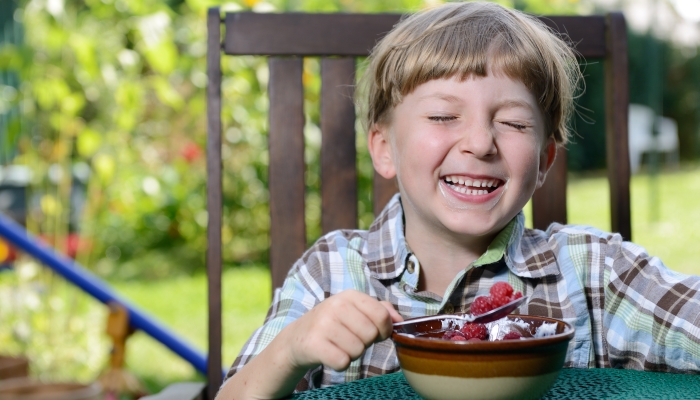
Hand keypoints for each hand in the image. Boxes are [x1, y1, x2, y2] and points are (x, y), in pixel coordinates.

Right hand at [282, 289, 402, 371]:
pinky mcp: (314, 344)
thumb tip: (400, 320)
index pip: (382, 315)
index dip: (384, 330)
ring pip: (358, 350)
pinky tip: (331, 354)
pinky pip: (343, 362)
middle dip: (365, 343)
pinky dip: (340, 363)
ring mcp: (323, 324)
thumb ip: (380, 311)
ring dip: (352, 354)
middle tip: (349, 338)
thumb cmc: (333, 325)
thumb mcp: (355, 311)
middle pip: (371, 335)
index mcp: (349, 295)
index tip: (374, 332)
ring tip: (338, 345)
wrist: (297, 338)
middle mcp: (335, 305)